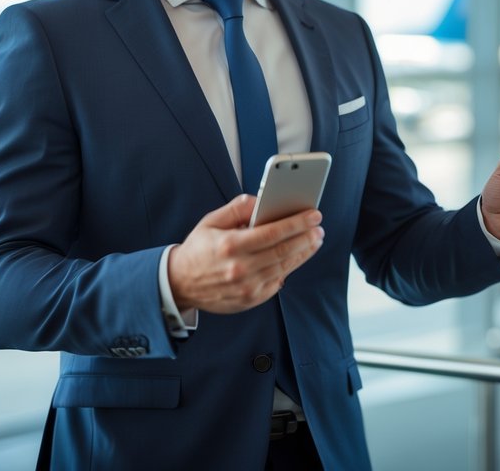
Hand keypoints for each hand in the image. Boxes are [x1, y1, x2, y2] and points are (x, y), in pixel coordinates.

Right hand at [167, 194, 323, 313]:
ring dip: (304, 252)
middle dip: (306, 237)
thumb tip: (263, 200)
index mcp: (231, 246)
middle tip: (319, 228)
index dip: (297, 223)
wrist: (180, 284)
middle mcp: (240, 268)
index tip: (313, 215)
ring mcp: (247, 287)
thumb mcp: (211, 221)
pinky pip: (277, 281)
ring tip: (314, 240)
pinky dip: (290, 268)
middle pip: (283, 251)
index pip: (273, 232)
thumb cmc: (198, 249)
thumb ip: (239, 208)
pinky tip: (297, 256)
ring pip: (285, 267)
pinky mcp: (251, 299)